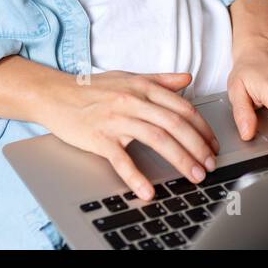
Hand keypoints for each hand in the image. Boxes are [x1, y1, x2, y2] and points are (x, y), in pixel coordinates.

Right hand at [40, 70, 221, 200]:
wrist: (55, 94)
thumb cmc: (91, 88)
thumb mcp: (128, 77)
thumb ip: (160, 79)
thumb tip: (187, 79)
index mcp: (143, 87)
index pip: (182, 108)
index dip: (202, 128)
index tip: (213, 145)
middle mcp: (133, 101)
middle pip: (175, 125)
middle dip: (198, 147)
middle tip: (210, 165)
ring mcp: (116, 119)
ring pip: (157, 139)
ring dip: (180, 160)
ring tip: (194, 176)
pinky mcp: (99, 137)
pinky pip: (121, 159)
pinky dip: (136, 176)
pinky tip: (148, 190)